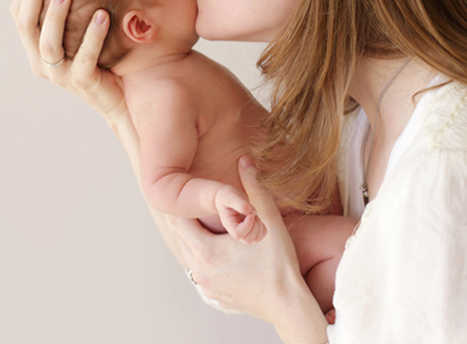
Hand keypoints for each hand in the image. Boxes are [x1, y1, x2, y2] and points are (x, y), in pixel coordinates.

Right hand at [9, 0, 127, 121]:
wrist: (122, 98)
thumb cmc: (101, 59)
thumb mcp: (78, 32)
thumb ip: (70, 10)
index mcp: (35, 47)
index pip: (19, 14)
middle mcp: (41, 61)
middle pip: (26, 25)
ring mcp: (60, 75)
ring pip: (48, 43)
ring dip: (55, 14)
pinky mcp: (82, 84)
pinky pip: (84, 59)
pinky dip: (92, 36)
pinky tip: (102, 15)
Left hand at [169, 156, 325, 342]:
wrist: (289, 306)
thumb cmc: (280, 266)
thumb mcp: (268, 221)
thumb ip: (254, 188)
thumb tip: (245, 159)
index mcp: (205, 251)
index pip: (177, 219)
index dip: (186, 203)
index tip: (196, 193)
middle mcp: (199, 270)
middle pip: (180, 235)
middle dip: (190, 218)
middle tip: (203, 204)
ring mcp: (205, 285)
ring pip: (188, 253)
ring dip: (195, 237)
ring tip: (212, 224)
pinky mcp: (213, 296)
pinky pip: (199, 270)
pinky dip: (204, 257)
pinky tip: (221, 249)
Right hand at [215, 185, 262, 243]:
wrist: (229, 196)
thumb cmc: (228, 196)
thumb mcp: (230, 196)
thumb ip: (239, 203)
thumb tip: (249, 211)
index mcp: (228, 224)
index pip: (238, 234)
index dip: (247, 226)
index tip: (251, 214)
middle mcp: (235, 231)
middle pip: (247, 240)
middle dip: (254, 227)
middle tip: (252, 214)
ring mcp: (244, 232)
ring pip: (256, 238)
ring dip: (259, 226)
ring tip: (253, 215)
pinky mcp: (252, 230)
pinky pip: (262, 234)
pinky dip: (263, 227)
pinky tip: (256, 218)